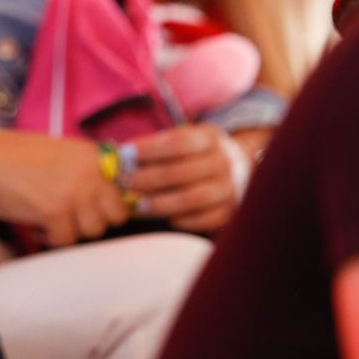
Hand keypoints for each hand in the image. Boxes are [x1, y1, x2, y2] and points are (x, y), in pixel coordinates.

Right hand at [0, 130, 129, 246]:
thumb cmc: (14, 159)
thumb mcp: (62, 155)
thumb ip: (87, 172)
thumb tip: (108, 199)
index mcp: (94, 155)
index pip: (126, 190)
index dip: (111, 205)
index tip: (96, 209)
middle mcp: (90, 171)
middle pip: (116, 215)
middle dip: (95, 220)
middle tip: (71, 216)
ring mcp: (75, 191)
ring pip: (93, 230)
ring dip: (72, 229)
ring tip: (51, 218)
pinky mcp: (56, 211)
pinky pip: (67, 239)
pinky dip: (51, 237)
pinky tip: (37, 224)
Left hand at [124, 124, 239, 232]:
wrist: (239, 168)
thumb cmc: (197, 153)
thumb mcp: (184, 138)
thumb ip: (156, 145)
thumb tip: (119, 156)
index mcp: (211, 138)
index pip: (179, 142)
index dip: (150, 149)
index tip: (126, 154)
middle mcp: (224, 162)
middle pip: (182, 172)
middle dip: (149, 178)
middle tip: (126, 182)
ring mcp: (230, 189)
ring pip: (193, 198)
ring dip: (161, 203)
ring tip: (138, 205)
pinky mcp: (229, 212)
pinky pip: (204, 220)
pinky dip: (182, 220)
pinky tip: (164, 217)